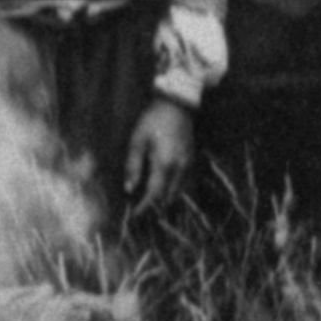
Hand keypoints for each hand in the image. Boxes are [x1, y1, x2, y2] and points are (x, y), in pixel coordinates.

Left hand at [122, 98, 198, 213]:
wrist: (176, 105)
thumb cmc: (153, 121)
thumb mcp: (137, 141)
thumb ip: (133, 166)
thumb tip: (129, 189)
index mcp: (164, 164)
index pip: (154, 195)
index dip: (144, 208)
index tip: (134, 216)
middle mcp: (179, 168)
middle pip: (167, 197)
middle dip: (154, 207)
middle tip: (140, 211)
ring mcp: (188, 165)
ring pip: (177, 192)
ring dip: (164, 199)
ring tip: (150, 203)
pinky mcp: (191, 160)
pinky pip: (183, 183)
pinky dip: (173, 189)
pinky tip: (163, 188)